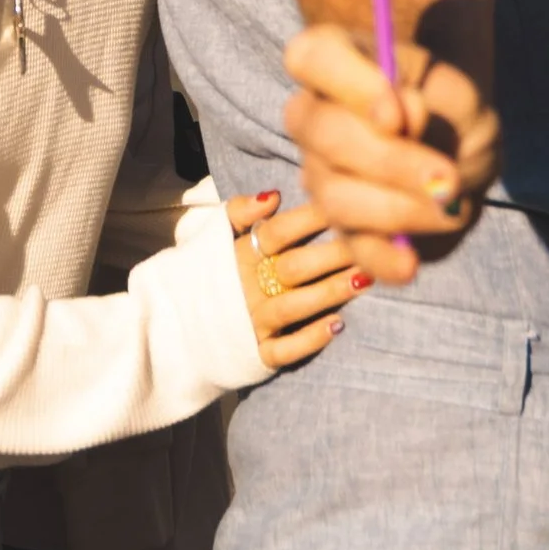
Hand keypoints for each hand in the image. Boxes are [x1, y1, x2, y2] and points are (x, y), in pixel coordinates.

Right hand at [224, 189, 364, 369]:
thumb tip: (274, 195)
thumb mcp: (216, 234)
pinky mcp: (255, 354)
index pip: (276, 232)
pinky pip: (284, 351)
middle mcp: (245, 288)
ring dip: (329, 293)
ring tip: (364, 278)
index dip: (310, 219)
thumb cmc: (211, 271)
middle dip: (333, 254)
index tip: (344, 206)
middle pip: (292, 268)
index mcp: (238, 256)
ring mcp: (251, 322)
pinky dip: (309, 340)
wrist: (175, 322)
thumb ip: (240, 210)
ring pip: (292, 308)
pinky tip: (338, 324)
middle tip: (372, 242)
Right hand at [277, 23, 501, 283]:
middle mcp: (312, 115)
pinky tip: (410, 263)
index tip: (397, 111)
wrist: (461, 142)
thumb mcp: (460, 91)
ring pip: (335, 195)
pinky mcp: (345, 223)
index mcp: (331, 60)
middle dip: (389, 161)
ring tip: (451, 204)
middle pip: (322, 134)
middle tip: (447, 177)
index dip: (349, 85)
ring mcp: (320, 173)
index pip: (311, 57)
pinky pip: (352, 247)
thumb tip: (399, 123)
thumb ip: (436, 98)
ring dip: (399, 207)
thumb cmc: (453, 105)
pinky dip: (381, 260)